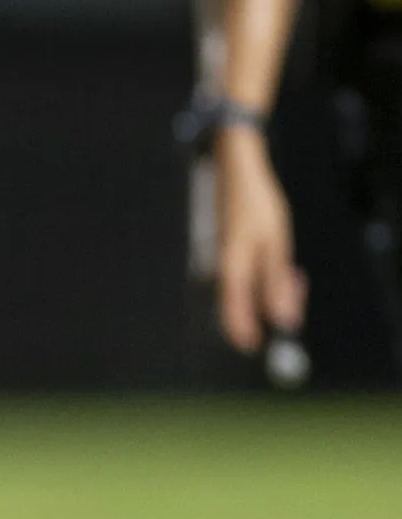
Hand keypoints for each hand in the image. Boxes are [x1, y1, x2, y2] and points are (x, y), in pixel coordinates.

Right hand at [212, 129, 307, 354]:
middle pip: (241, 306)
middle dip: (267, 311)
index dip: (245, 333)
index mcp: (232, 269)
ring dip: (270, 294)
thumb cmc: (257, 206)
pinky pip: (247, 278)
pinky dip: (265, 280)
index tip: (259, 345)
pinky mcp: (231, 254)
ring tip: (294, 278)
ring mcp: (226, 262)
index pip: (233, 313)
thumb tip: (284, 318)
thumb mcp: (276, 245)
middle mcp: (224, 270)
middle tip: (293, 306)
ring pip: (246, 292)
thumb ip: (278, 284)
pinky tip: (281, 269)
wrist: (238, 173)